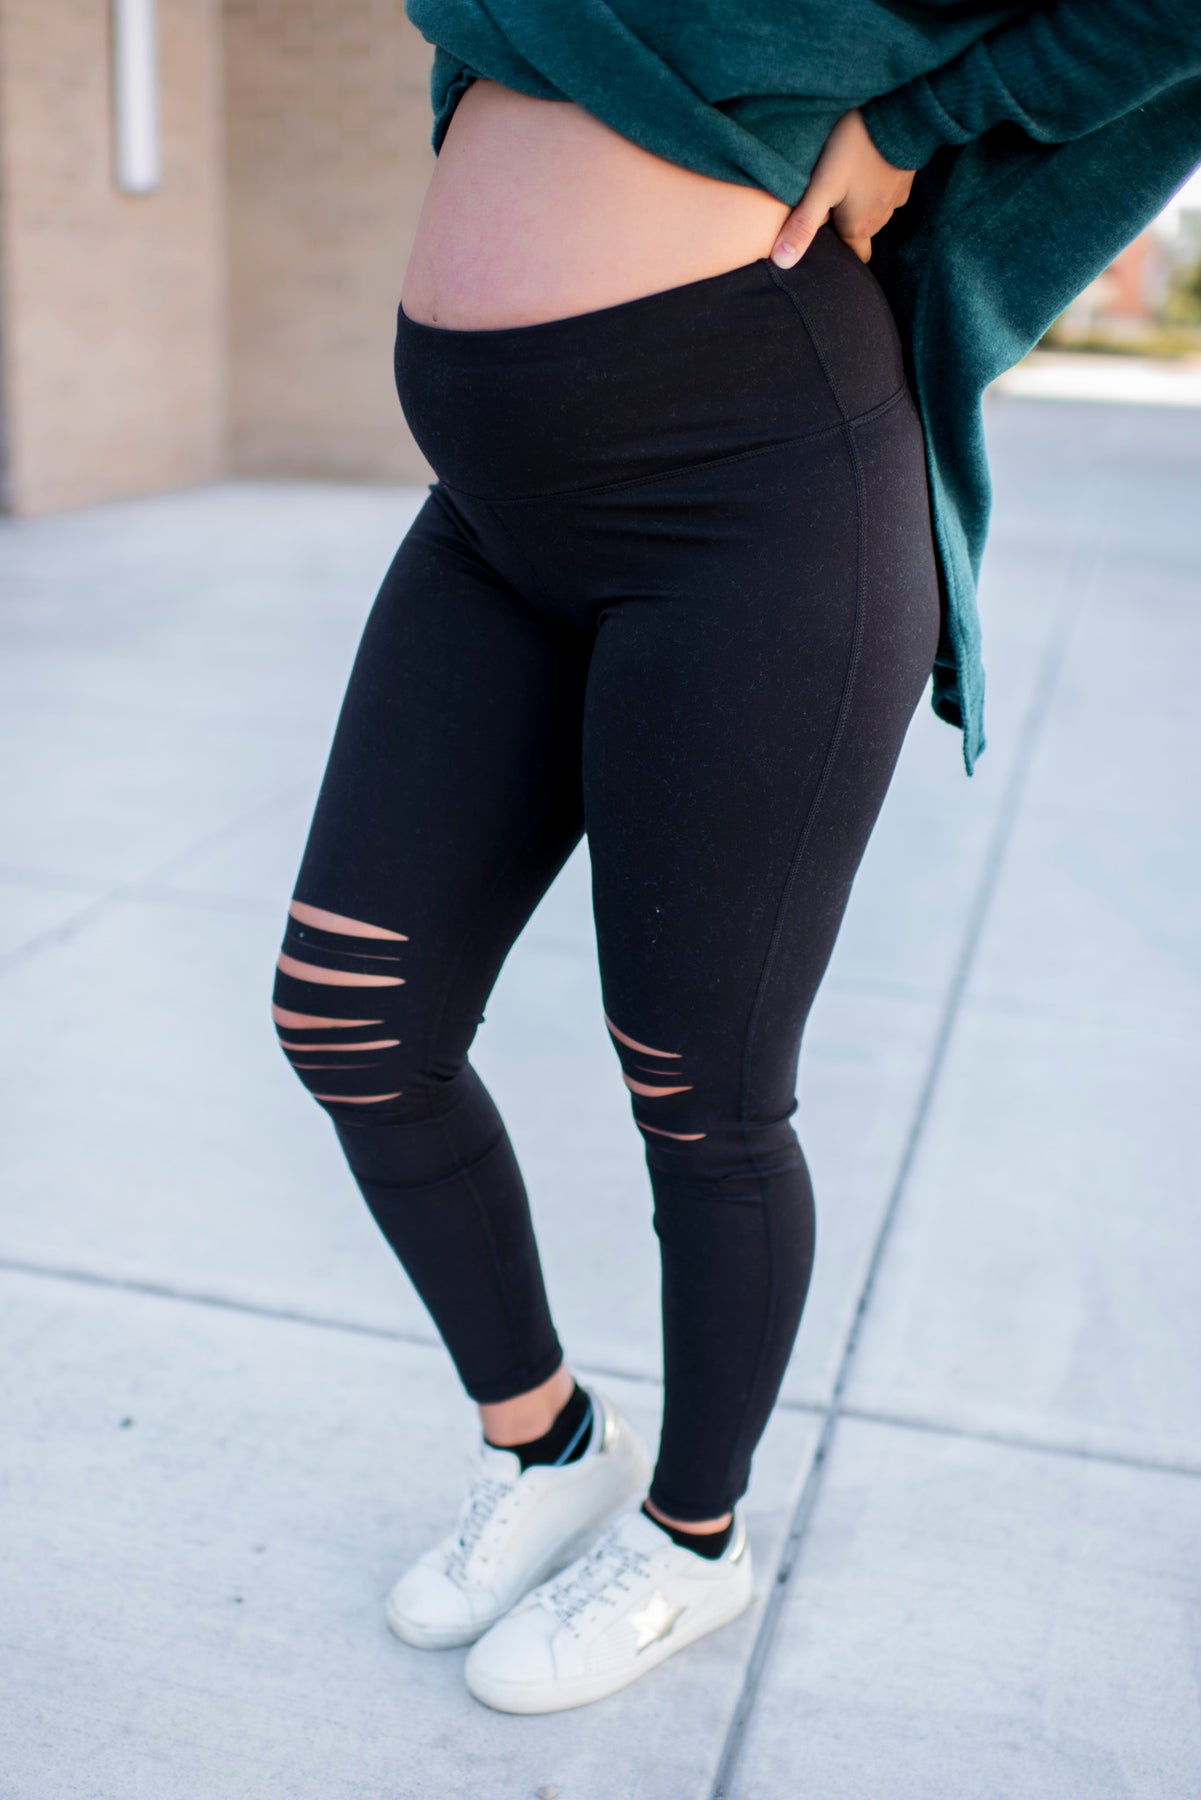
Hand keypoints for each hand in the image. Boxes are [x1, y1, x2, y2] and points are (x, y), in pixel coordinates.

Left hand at [770, 109, 914, 266]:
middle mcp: (880, 220)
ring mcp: (895, 199)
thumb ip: (803, 224)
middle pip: (858, 234)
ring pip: (871, 213)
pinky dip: (872, 187)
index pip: (850, 258)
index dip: (835, 255)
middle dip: (842, 228)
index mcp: (858, 228)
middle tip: (823, 209)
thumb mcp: (822, 187)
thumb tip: (782, 263)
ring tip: (839, 186)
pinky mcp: (904, 179)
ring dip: (856, 206)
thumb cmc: (856, 150)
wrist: (899, 114)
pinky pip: (883, 192)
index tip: (821, 245)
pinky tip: (860, 169)